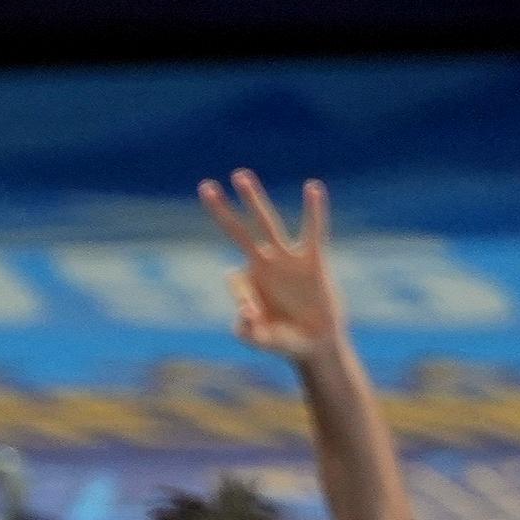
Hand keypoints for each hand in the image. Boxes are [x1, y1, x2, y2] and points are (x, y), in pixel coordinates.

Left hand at [200, 170, 345, 365]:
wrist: (314, 344)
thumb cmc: (283, 341)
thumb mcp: (259, 340)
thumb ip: (247, 332)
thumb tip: (246, 311)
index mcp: (250, 282)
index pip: (234, 280)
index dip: (242, 299)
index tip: (253, 316)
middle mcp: (266, 264)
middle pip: (239, 231)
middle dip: (222, 211)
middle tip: (205, 187)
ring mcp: (288, 260)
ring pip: (267, 223)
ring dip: (253, 200)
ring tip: (239, 176)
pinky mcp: (314, 261)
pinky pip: (314, 232)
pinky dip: (314, 211)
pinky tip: (312, 188)